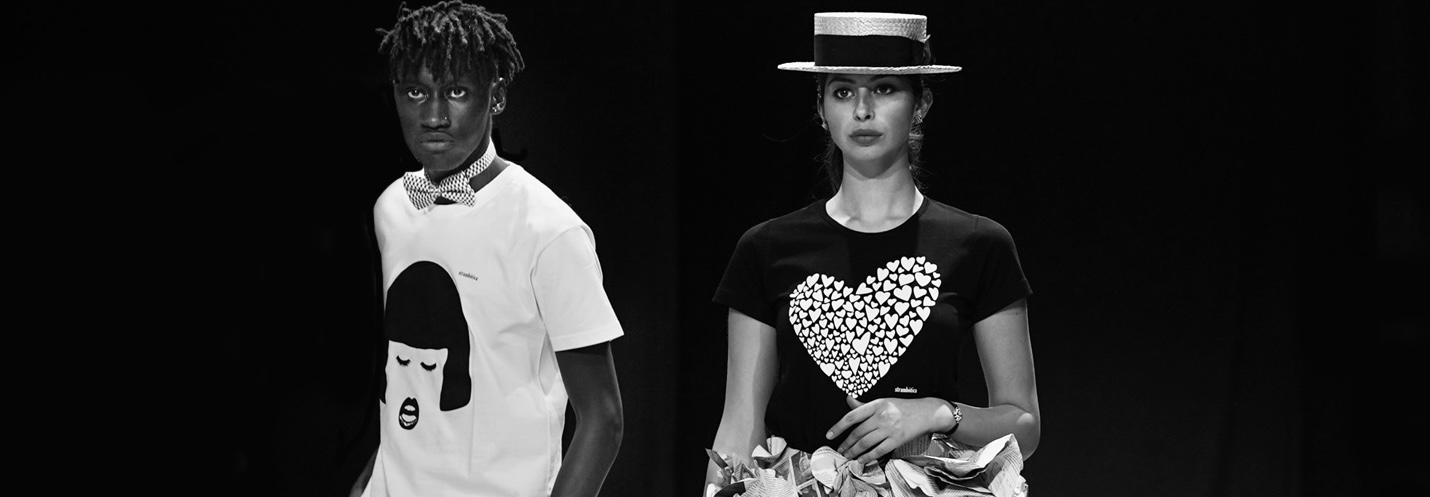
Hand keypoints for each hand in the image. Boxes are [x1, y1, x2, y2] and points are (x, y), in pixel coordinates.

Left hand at [826, 396, 945, 463]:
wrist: (925, 413)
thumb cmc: (903, 407)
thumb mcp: (883, 401)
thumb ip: (864, 405)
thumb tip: (848, 401)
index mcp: (876, 404)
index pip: (852, 416)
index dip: (838, 427)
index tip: (829, 434)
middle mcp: (881, 416)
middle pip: (857, 433)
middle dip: (846, 443)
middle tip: (840, 449)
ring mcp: (889, 429)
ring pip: (865, 443)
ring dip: (854, 451)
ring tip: (848, 455)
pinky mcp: (897, 440)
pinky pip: (878, 451)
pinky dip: (867, 456)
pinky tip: (861, 459)